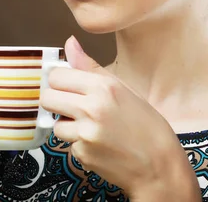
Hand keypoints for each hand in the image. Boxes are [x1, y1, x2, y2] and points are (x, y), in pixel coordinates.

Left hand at [39, 36, 199, 198]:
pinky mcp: (82, 155)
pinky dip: (79, 144)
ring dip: (67, 126)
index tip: (68, 85)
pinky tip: (99, 144)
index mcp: (103, 87)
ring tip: (91, 127)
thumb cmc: (146, 124)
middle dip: (56, 101)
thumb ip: (90, 67)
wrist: (159, 164)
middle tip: (72, 106)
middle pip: (48, 98)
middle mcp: (91, 108)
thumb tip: (70, 43)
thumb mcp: (123, 88)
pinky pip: (68, 145)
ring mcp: (85, 134)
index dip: (60, 80)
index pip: (57, 75)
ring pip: (55, 124)